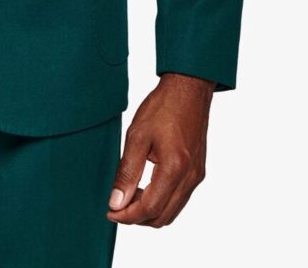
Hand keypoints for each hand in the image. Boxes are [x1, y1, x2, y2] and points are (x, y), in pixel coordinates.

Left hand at [106, 72, 215, 226]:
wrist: (189, 90)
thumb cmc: (163, 107)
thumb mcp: (137, 136)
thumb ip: (127, 172)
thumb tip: (116, 201)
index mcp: (175, 168)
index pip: (150, 208)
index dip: (127, 216)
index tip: (110, 212)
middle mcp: (190, 178)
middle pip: (162, 217)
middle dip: (137, 218)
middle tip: (116, 206)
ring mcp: (196, 176)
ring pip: (172, 211)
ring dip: (149, 211)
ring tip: (128, 196)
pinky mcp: (197, 171)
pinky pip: (179, 199)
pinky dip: (161, 201)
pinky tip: (144, 187)